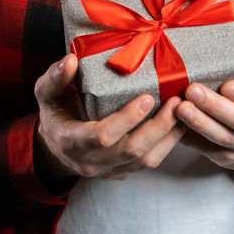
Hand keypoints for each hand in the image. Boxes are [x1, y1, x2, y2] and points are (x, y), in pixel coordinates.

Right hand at [33, 54, 186, 180]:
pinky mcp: (123, 172)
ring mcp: (109, 171)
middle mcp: (91, 162)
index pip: (102, 136)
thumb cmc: (55, 112)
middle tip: (178, 101)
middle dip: (159, 127)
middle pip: (132, 150)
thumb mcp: (47, 93)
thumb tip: (71, 60)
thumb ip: (56, 78)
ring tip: (187, 110)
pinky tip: (182, 123)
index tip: (148, 98)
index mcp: (71, 142)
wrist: (55, 145)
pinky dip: (169, 143)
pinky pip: (150, 162)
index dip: (126, 120)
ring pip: (146, 160)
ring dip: (170, 136)